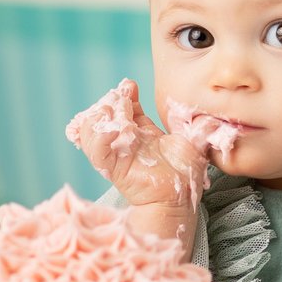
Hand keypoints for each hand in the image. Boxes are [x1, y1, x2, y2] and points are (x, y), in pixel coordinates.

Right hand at [66, 79, 211, 212]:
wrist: (182, 196)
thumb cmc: (186, 171)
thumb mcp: (185, 137)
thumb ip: (184, 121)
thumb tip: (190, 104)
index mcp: (139, 132)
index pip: (122, 107)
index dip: (123, 94)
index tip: (130, 85)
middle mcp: (124, 142)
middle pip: (103, 115)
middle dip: (111, 100)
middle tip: (124, 93)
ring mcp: (116, 155)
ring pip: (91, 131)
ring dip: (100, 115)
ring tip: (116, 108)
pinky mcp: (113, 170)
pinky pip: (97, 153)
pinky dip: (99, 138)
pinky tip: (114, 129)